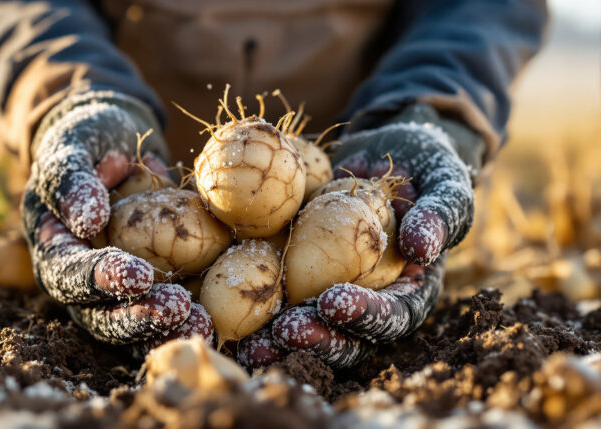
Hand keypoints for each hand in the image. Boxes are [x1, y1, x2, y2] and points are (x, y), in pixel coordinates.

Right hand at [21, 92, 212, 348]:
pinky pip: (158, 318)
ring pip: (130, 326)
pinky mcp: (143, 293)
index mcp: (53, 249)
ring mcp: (111, 293)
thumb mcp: (73, 150)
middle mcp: (79, 281)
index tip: (140, 275)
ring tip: (201, 326)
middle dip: (138, 318)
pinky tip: (211, 324)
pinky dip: (182, 325)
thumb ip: (71, 181)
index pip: (69, 273)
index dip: (101, 279)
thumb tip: (86, 221)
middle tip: (178, 309)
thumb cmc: (87, 143)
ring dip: (166, 331)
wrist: (113, 147)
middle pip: (99, 316)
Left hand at [239, 104, 481, 369]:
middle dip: (315, 338)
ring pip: (309, 328)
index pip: (392, 314)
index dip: (365, 315)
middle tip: (284, 333)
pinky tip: (228, 317)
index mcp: (410, 289)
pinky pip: (280, 297)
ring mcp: (333, 290)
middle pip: (345, 335)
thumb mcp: (444, 181)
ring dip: (279, 341)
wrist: (389, 150)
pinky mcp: (302, 276)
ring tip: (250, 347)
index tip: (334, 302)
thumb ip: (440, 213)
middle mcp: (371, 299)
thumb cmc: (426, 165)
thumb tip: (423, 249)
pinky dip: (256, 310)